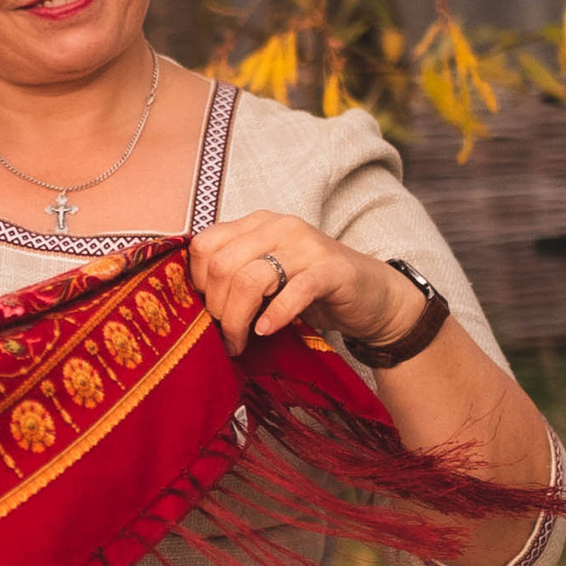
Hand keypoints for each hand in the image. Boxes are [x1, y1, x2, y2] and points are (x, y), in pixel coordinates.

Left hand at [184, 212, 417, 360]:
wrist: (373, 295)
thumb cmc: (312, 290)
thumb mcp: (268, 276)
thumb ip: (235, 276)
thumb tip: (193, 305)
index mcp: (257, 224)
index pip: (205, 244)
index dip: (198, 283)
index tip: (207, 310)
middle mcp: (279, 227)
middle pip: (223, 265)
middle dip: (217, 308)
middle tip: (226, 335)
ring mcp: (306, 246)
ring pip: (251, 279)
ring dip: (238, 319)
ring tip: (240, 342)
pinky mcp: (331, 270)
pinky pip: (294, 291)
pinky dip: (275, 315)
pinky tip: (267, 331)